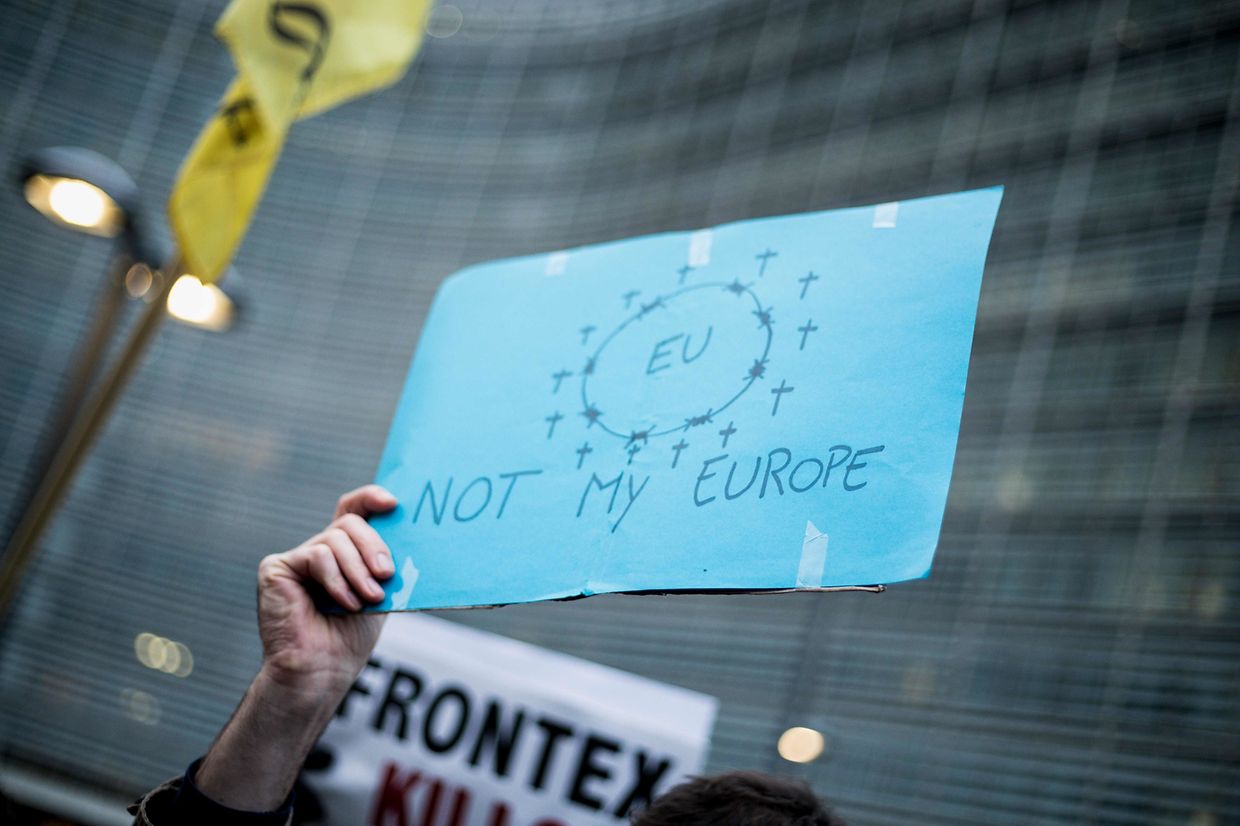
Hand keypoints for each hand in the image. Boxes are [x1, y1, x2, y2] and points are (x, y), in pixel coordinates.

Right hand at [257, 484, 397, 693]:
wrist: (322, 671)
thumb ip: (384, 563)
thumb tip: (412, 535)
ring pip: (335, 539)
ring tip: (369, 597)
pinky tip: (345, 603)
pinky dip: (337, 580)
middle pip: (350, 523)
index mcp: (343, 553)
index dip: (370, 498)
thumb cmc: (349, 638)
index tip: (393, 503)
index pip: (353, 510)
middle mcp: (317, 550)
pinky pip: (316, 555)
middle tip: (386, 573)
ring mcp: (296, 558)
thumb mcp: (379, 592)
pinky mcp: (276, 568)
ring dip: (358, 570)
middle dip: (374, 545)